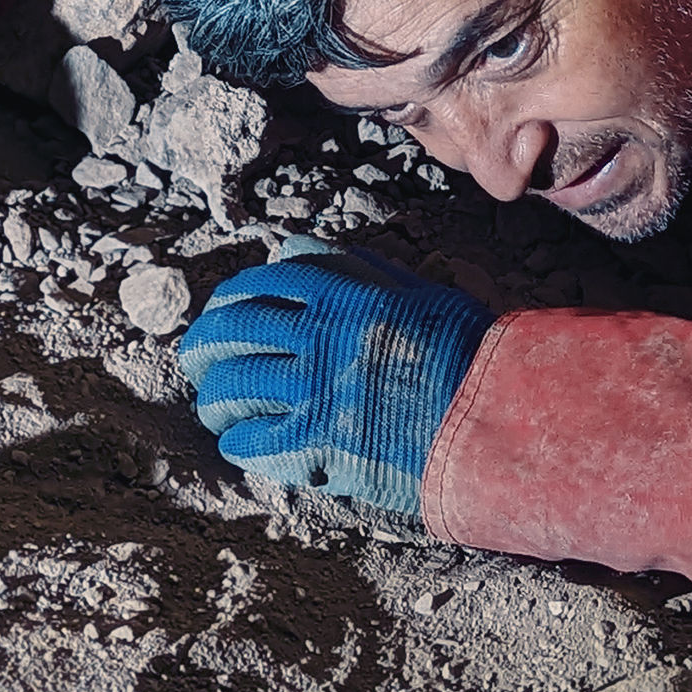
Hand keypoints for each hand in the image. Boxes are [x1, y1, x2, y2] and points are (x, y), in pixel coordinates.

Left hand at [178, 239, 494, 516]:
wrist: (495, 418)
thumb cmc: (468, 355)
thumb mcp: (417, 292)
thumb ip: (357, 269)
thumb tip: (297, 247)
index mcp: (345, 295)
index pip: (267, 282)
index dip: (235, 295)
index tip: (223, 308)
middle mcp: (321, 336)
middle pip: (234, 329)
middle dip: (204, 343)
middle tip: (196, 358)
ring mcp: (315, 391)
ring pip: (234, 385)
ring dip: (214, 396)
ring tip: (212, 406)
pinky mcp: (318, 444)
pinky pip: (253, 439)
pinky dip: (237, 440)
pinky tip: (236, 442)